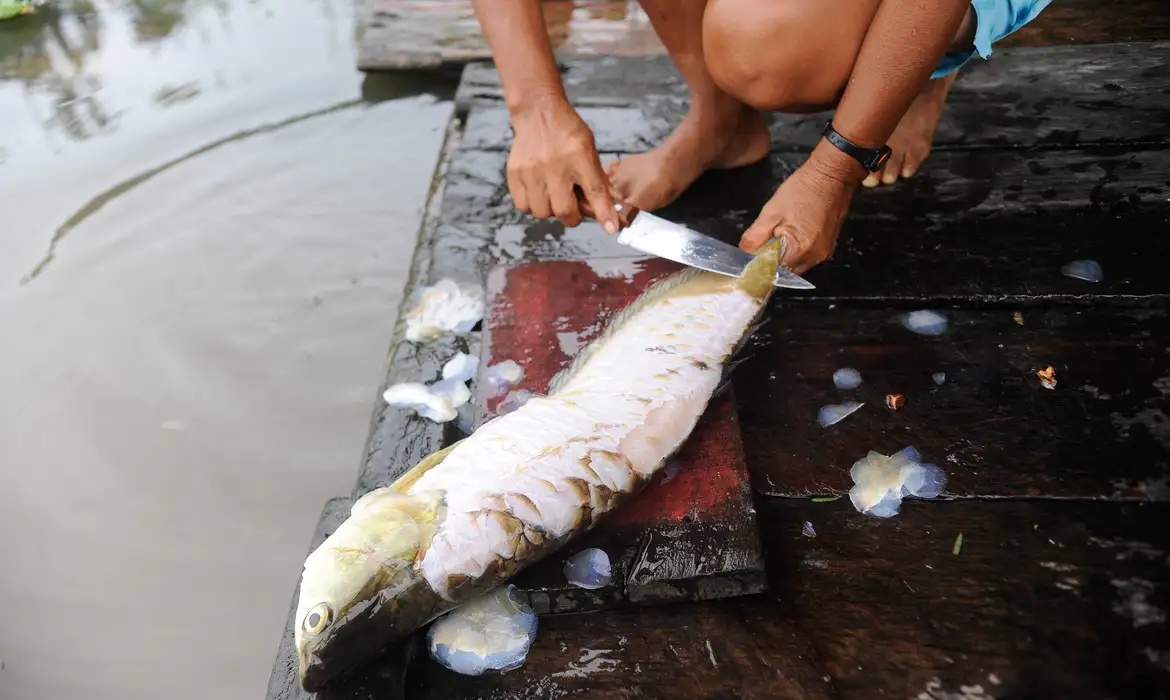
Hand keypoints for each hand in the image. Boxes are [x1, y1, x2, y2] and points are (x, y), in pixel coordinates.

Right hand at [506, 96, 619, 233]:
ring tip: (553, 194)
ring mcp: (532, 170)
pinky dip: (532, 205)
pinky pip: (523, 206)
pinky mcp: (515, 174)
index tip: (611, 228)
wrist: (538, 112)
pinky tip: (539, 191)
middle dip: (571, 215)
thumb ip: (597, 180)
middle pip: (563, 210)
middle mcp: (555, 165)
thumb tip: (608, 212)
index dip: (604, 213)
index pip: (595, 191)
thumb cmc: (566, 133)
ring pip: (542, 212)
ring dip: (550, 209)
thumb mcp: (589, 150)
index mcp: (580, 156)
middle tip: (572, 206)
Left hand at [738, 141, 864, 273]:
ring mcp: (824, 252)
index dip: (760, 265)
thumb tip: (744, 253)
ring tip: (777, 234)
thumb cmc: (802, 189)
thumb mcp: (771, 212)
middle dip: (772, 260)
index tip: (751, 256)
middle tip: (763, 242)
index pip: (773, 271)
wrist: (831, 174)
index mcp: (800, 250)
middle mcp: (815, 257)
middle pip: (786, 271)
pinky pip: (807, 255)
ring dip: (784, 254)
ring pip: (796, 264)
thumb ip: (754, 237)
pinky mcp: (828, 245)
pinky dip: (795, 249)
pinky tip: (790, 232)